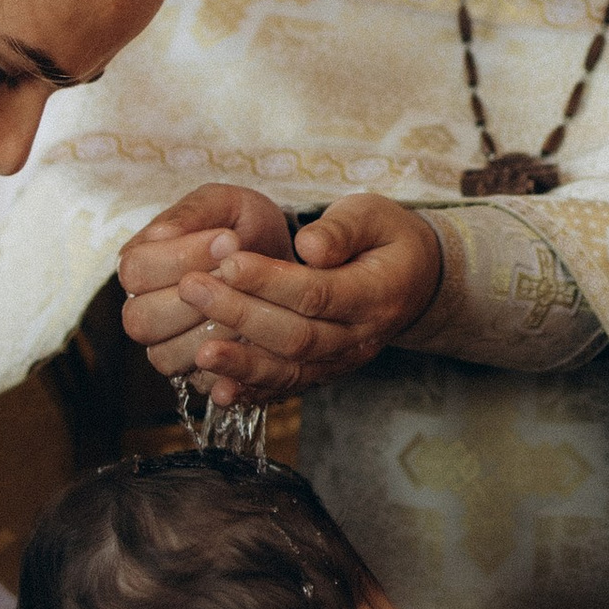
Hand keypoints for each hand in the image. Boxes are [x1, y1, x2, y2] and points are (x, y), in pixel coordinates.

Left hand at [120, 185, 444, 407]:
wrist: (415, 283)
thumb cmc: (386, 240)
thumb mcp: (375, 216)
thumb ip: (343, 229)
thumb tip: (308, 246)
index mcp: (376, 294)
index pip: (318, 292)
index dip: (270, 280)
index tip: (227, 261)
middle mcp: (360, 337)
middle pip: (297, 337)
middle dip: (241, 314)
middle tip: (193, 288)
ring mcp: (341, 362)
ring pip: (289, 372)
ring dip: (241, 364)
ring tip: (198, 353)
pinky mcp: (323, 374)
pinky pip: (286, 389)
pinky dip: (251, 392)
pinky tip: (217, 390)